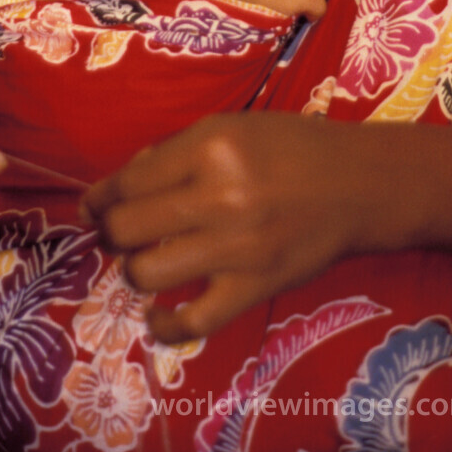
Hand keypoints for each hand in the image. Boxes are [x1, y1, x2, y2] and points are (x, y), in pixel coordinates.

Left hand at [81, 116, 451, 342]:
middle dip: (110, 233)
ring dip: (133, 271)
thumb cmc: (293, 147)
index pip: (128, 180)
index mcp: (211, 146)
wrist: (358, 184)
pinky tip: (157, 315)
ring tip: (143, 262)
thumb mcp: (235, 126)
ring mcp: (237, 245)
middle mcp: (220, 194)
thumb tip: (125, 181)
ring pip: (147, 272)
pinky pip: (192, 321)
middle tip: (117, 234)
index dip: (99, 197)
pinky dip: (163, 325)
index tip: (93, 207)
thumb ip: (178, 150)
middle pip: (127, 227)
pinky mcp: (255, 286)